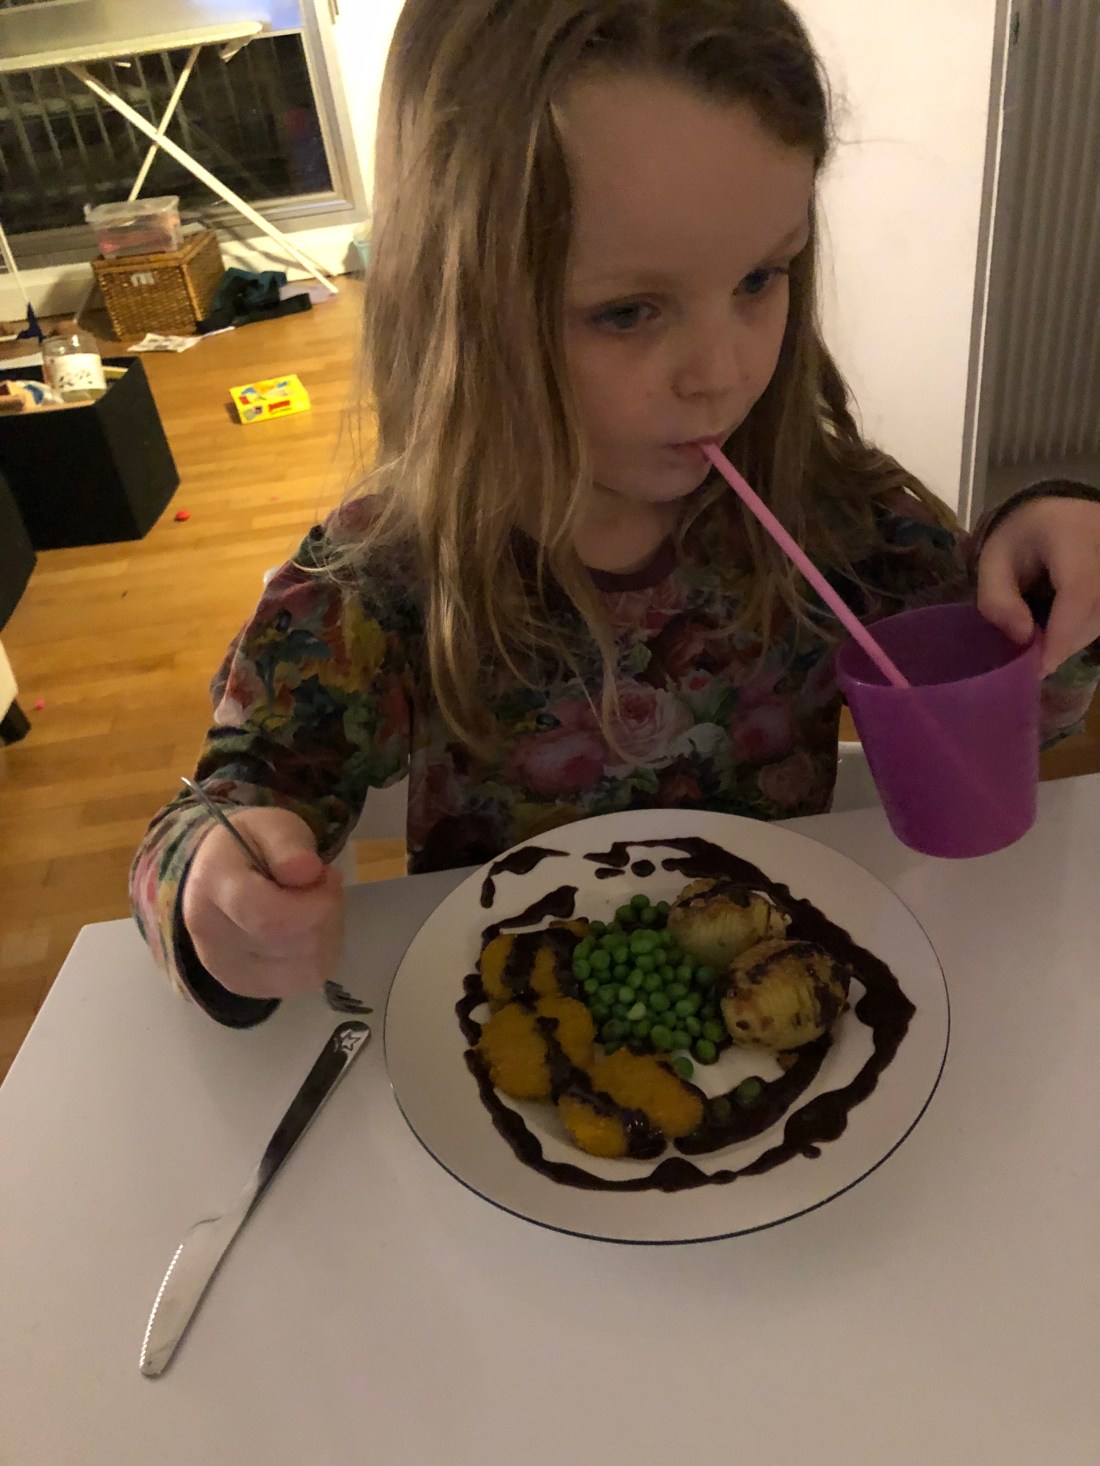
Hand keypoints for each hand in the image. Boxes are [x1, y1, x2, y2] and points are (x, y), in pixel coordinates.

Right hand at [182, 807, 343, 999]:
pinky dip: (320, 956)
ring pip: (306, 967)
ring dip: (327, 935)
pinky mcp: (244, 987)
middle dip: (325, 911)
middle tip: (320, 885)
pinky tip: (308, 931)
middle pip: (294, 942)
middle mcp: (211, 934)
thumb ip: (288, 842)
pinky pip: (304, 981)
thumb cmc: (249, 844)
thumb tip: (306, 871)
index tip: (325, 875)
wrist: (217, 874)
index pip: (267, 915)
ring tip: (312, 907)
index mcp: (212, 884)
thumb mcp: (272, 823)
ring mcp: (226, 968)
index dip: (315, 902)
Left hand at [978, 497, 1099, 674]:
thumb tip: (1023, 638)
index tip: (1041, 666)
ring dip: (1075, 637)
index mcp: (1073, 536)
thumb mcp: (994, 561)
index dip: (1063, 634)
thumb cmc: (1021, 538)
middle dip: (1065, 642)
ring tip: (1046, 635)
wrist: (1059, 514)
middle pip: (1096, 611)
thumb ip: (998, 598)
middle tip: (1035, 657)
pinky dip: (1084, 629)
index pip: (1080, 590)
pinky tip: (1063, 626)